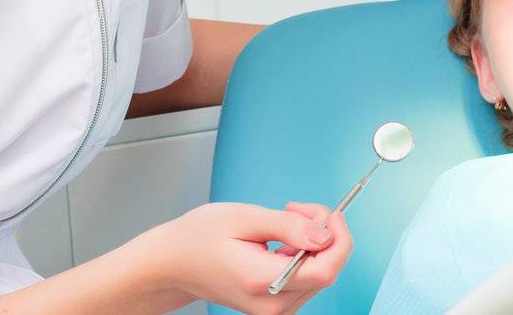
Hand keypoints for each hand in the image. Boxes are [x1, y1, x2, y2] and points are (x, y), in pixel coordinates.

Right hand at [147, 200, 352, 313]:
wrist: (173, 263)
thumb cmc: (199, 237)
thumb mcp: (244, 217)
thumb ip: (288, 226)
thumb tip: (326, 233)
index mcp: (262, 281)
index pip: (325, 270)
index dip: (338, 239)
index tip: (331, 214)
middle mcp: (272, 305)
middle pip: (326, 272)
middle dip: (324, 234)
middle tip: (298, 208)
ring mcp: (273, 310)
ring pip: (318, 276)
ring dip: (313, 243)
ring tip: (284, 220)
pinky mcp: (273, 307)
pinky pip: (304, 281)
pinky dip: (303, 255)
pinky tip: (282, 240)